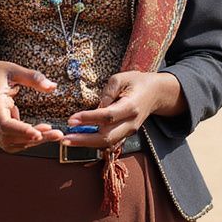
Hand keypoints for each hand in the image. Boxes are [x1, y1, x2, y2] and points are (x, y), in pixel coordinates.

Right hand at [0, 61, 63, 152]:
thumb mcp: (14, 69)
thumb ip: (33, 77)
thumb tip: (52, 86)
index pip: (5, 124)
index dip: (21, 131)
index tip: (38, 133)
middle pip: (10, 137)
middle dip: (34, 138)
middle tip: (56, 134)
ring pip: (11, 143)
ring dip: (32, 142)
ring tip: (52, 134)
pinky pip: (11, 141)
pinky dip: (26, 140)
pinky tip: (41, 133)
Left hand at [64, 71, 180, 148]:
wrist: (156, 93)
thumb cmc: (137, 82)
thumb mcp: (121, 78)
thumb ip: (108, 91)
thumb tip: (96, 107)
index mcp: (131, 107)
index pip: (108, 116)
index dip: (89, 119)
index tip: (71, 120)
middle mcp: (131, 123)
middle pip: (107, 137)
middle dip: (84, 140)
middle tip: (65, 138)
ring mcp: (129, 131)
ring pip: (107, 143)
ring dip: (86, 144)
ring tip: (68, 141)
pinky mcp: (125, 134)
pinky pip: (108, 142)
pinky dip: (92, 142)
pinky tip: (78, 140)